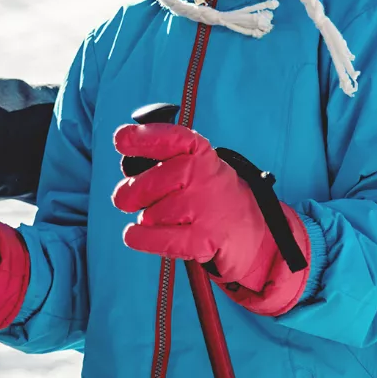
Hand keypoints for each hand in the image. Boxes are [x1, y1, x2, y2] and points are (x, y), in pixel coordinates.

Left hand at [112, 122, 310, 314]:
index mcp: (201, 153)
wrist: (255, 234)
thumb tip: (127, 161)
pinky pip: (160, 239)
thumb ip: (163, 161)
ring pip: (152, 213)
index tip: (121, 139)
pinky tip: (134, 235)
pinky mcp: (206, 239)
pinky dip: (141, 238)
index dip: (143, 138)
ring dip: (148, 219)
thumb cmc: (211, 197)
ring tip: (165, 219)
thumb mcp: (195, 168)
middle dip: (131, 192)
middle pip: (150, 181)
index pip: (170, 138)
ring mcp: (208, 207)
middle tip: (125, 198)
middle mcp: (206, 175)